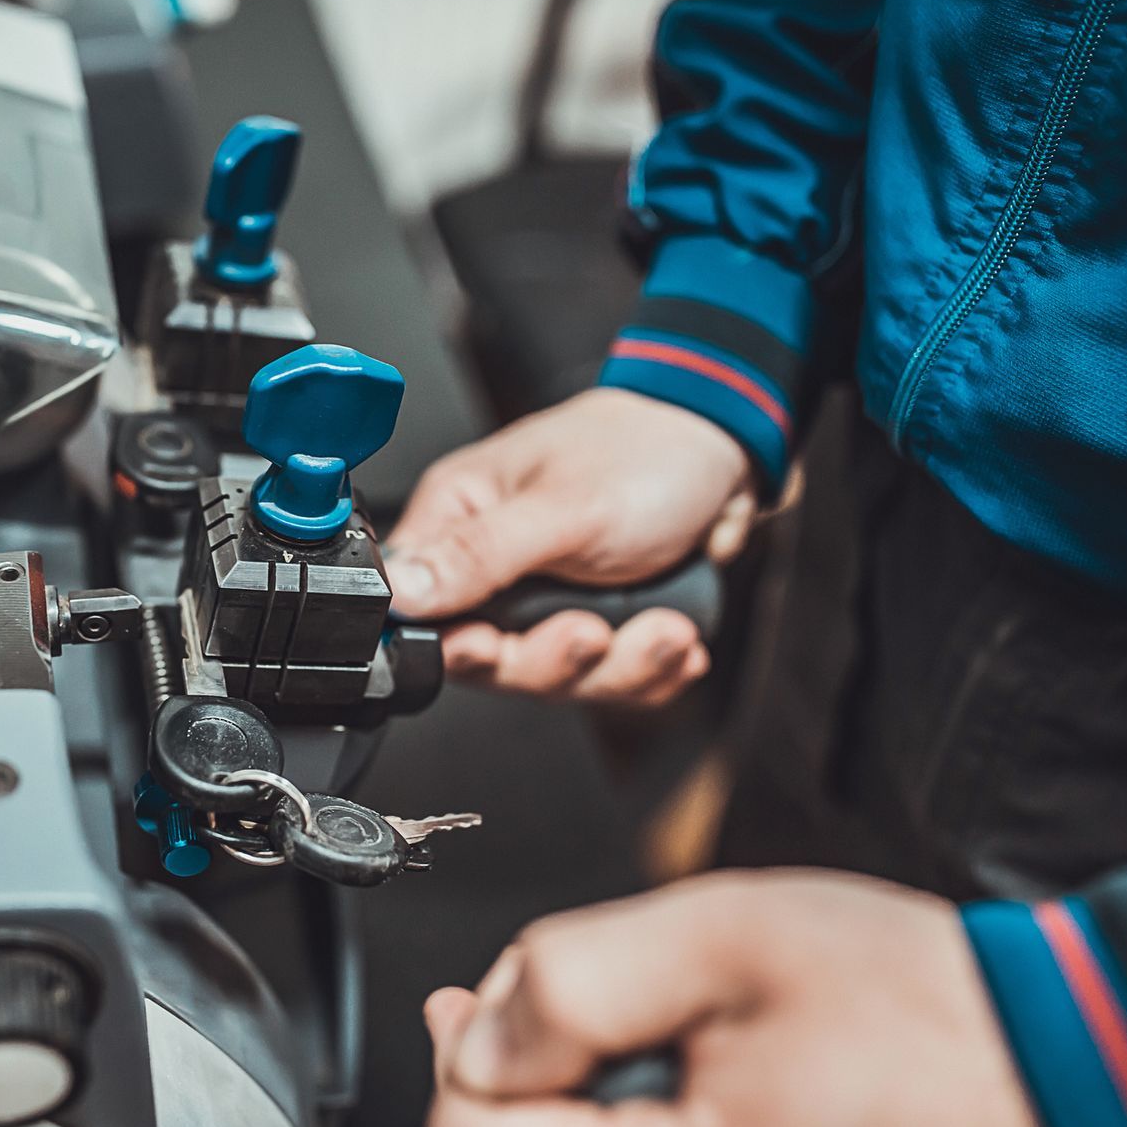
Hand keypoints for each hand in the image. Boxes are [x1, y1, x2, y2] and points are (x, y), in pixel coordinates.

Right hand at [384, 389, 753, 703]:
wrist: (724, 449)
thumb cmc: (641, 451)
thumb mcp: (561, 507)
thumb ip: (478, 555)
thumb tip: (402, 594)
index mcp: (456, 520)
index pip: (419, 610)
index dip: (455, 644)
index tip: (493, 647)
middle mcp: (490, 569)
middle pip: (492, 660)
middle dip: (557, 659)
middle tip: (594, 633)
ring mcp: (543, 602)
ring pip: (558, 677)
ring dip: (622, 665)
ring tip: (667, 632)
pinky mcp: (591, 620)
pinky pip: (608, 677)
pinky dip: (651, 668)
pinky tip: (678, 640)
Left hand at [423, 870, 1062, 1126]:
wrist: (1050, 1083)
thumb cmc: (925, 1018)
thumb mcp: (730, 937)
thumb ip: (575, 981)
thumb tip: (478, 1037)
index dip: (469, 1053)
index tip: (510, 1000)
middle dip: (513, 1079)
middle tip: (577, 1004)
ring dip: (559, 1111)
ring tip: (636, 1036)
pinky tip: (659, 1083)